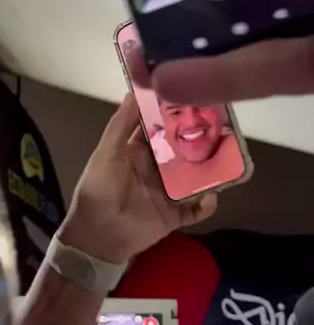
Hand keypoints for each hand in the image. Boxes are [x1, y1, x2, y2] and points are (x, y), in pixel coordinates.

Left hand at [61, 95, 216, 263]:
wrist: (97, 236)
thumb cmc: (98, 190)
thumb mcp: (107, 153)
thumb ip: (122, 124)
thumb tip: (136, 89)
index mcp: (139, 151)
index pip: (163, 128)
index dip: (177, 114)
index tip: (196, 95)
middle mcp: (156, 168)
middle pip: (183, 150)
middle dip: (201, 138)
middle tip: (223, 123)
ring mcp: (168, 192)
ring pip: (195, 176)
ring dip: (210, 168)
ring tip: (228, 155)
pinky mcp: (174, 215)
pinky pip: (196, 208)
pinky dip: (207, 203)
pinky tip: (212, 195)